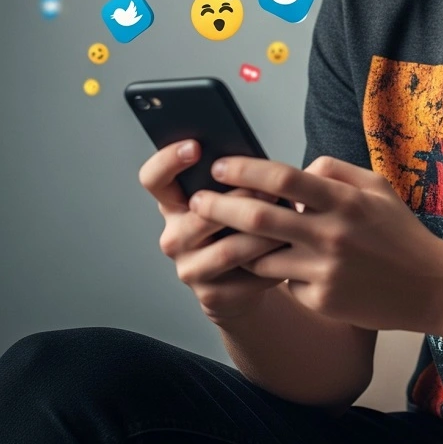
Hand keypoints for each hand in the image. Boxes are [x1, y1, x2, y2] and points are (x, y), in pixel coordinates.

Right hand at [138, 140, 289, 326]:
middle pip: (200, 213)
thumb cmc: (243, 228)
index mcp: (174, 204)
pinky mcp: (211, 296)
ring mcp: (189, 269)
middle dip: (240, 198)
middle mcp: (174, 237)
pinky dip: (271, 263)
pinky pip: (245, 276)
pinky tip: (288, 253)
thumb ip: (245, 178)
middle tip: (270, 190)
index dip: (168, 160)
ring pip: (228, 249)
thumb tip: (288, 160)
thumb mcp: (238, 199)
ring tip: (288, 222)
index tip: (196, 146)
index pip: (154, 178)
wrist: (244, 283)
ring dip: (262, 235)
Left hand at [187, 155, 442, 332]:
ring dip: (242, 247)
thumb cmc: (401, 232)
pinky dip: (278, 273)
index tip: (220, 167)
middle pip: (259, 218)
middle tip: (198, 202)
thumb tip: (300, 167)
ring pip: (262, 257)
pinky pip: (285, 283)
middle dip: (219, 207)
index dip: (245, 171)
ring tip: (228, 237)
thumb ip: (336, 171)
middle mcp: (331, 234)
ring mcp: (325, 270)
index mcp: (344, 200)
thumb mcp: (377, 188)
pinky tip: (282, 267)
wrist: (432, 287)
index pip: (282, 178)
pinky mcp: (322, 300)